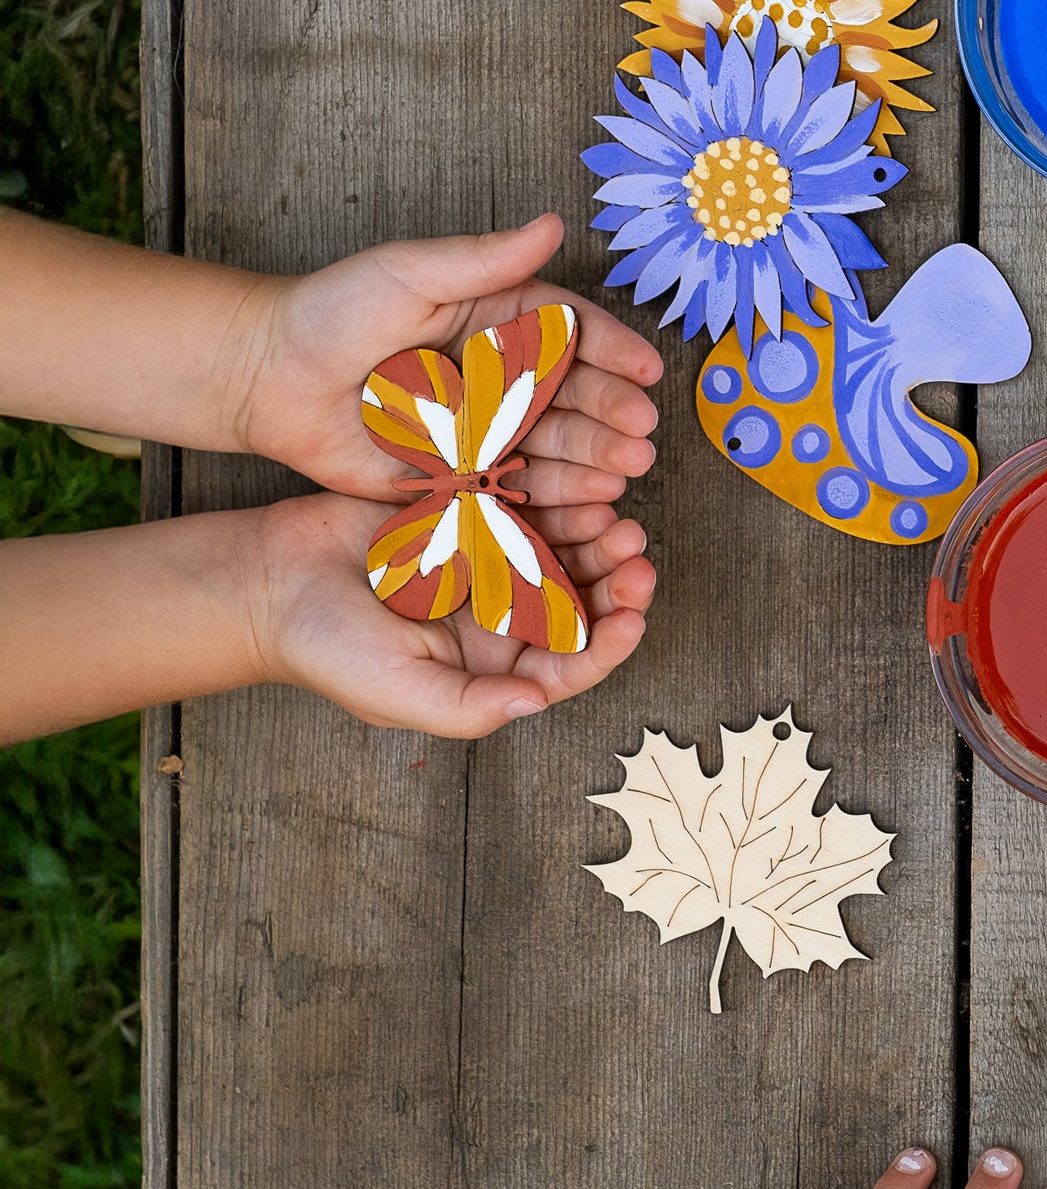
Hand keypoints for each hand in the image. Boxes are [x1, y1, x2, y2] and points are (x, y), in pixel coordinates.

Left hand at [234, 215, 662, 517]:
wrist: (269, 378)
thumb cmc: (333, 311)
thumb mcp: (411, 272)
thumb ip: (484, 260)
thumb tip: (552, 224)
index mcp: (501, 320)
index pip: (571, 333)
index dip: (612, 351)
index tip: (646, 370)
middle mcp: (503, 376)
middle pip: (573, 395)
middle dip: (612, 414)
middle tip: (642, 431)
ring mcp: (485, 429)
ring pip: (553, 445)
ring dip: (595, 458)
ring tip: (626, 468)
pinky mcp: (460, 477)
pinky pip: (514, 489)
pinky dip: (553, 498)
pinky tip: (587, 502)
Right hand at [251, 490, 653, 736]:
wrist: (269, 580)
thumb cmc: (325, 648)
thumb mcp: (397, 690)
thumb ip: (467, 704)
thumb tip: (537, 704)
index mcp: (491, 664)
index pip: (567, 662)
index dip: (607, 643)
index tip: (632, 619)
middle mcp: (500, 613)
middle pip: (576, 600)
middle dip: (613, 581)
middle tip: (635, 555)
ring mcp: (488, 558)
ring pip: (560, 548)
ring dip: (592, 535)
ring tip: (615, 517)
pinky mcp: (469, 511)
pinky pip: (524, 502)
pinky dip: (553, 495)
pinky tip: (574, 483)